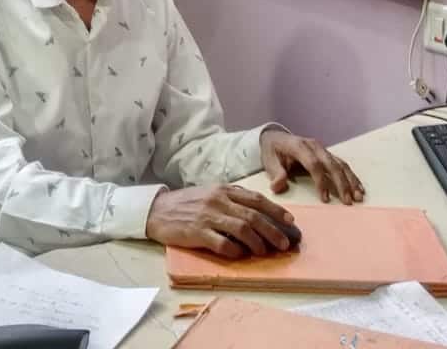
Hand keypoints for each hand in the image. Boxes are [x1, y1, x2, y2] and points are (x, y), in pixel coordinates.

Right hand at [145, 185, 296, 257]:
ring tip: (265, 252)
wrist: (156, 210)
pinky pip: (222, 244)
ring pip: (242, 229)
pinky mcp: (197, 233)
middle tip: (284, 244)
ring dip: (258, 243)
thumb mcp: (210, 193)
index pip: (256, 199)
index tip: (290, 221)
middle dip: (273, 231)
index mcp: (223, 189)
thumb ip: (231, 198)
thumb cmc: (186, 203)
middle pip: (253, 216)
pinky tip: (239, 256)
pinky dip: (234, 251)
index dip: (275, 210)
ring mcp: (208, 216)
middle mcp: (218, 201)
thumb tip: (256, 211)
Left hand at [260, 129, 364, 203]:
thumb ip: (275, 173)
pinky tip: (359, 188)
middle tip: (348, 201)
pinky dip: (351, 176)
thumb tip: (277, 186)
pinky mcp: (327, 154)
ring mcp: (322, 149)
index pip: (313, 164)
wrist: (275, 136)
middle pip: (331, 164)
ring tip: (358, 196)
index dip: (321, 181)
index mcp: (299, 146)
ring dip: (350, 180)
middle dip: (341, 183)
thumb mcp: (268, 161)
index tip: (325, 198)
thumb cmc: (273, 150)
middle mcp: (314, 146)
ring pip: (340, 164)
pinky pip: (341, 164)